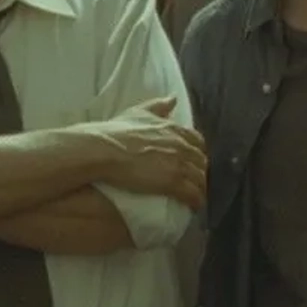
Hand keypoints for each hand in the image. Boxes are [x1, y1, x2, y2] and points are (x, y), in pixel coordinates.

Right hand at [89, 97, 207, 207]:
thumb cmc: (117, 131)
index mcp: (174, 129)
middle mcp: (182, 145)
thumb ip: (158, 106)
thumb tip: (173, 99)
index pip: (198, 142)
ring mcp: (179, 164)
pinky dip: (196, 201)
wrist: (104, 150)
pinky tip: (193, 207)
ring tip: (193, 197)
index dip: (196, 153)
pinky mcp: (174, 183)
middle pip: (202, 162)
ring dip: (200, 188)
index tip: (191, 161)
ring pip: (200, 179)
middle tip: (191, 181)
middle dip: (199, 172)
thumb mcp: (139, 112)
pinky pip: (193, 195)